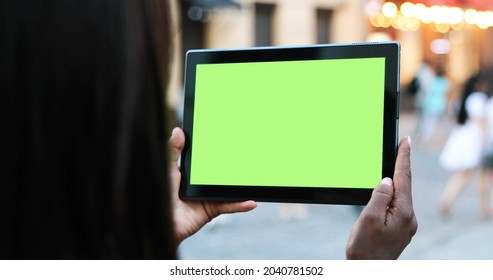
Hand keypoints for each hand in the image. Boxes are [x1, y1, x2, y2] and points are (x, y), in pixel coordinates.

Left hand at [168, 127, 256, 247]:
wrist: (160, 219)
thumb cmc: (160, 193)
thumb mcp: (167, 168)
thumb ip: (173, 150)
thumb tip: (178, 131)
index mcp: (190, 174)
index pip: (206, 161)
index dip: (217, 153)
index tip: (229, 142)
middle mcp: (200, 185)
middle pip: (221, 175)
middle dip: (234, 168)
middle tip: (247, 159)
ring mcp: (207, 197)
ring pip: (228, 190)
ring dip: (241, 187)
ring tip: (253, 179)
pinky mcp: (211, 210)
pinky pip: (229, 206)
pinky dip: (240, 204)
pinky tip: (251, 201)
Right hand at [346, 136, 416, 258]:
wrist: (367, 270)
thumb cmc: (364, 248)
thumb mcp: (368, 218)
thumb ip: (379, 196)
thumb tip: (388, 180)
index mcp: (403, 212)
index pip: (404, 178)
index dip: (404, 157)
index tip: (406, 140)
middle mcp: (409, 217)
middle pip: (405, 184)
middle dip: (401, 165)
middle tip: (402, 144)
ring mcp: (406, 224)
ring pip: (400, 195)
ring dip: (396, 179)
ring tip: (393, 162)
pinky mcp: (400, 228)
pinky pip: (397, 204)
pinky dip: (392, 193)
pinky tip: (387, 189)